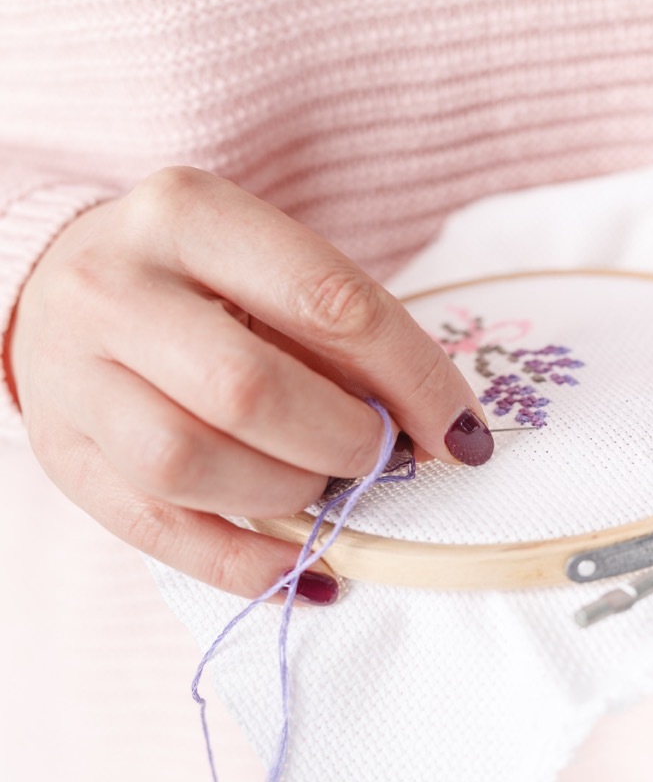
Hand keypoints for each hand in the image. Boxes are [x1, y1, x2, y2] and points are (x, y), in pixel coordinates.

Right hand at [7, 167, 493, 601]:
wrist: (61, 282)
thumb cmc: (200, 278)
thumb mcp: (269, 266)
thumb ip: (343, 335)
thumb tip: (440, 429)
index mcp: (189, 215)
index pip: (329, 303)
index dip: (414, 379)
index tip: (463, 432)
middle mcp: (115, 286)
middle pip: (248, 389)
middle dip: (344, 441)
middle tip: (380, 457)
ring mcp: (72, 374)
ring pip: (187, 463)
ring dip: (290, 494)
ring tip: (326, 489)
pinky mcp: (62, 454)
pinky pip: (155, 530)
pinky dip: (246, 563)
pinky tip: (304, 567)